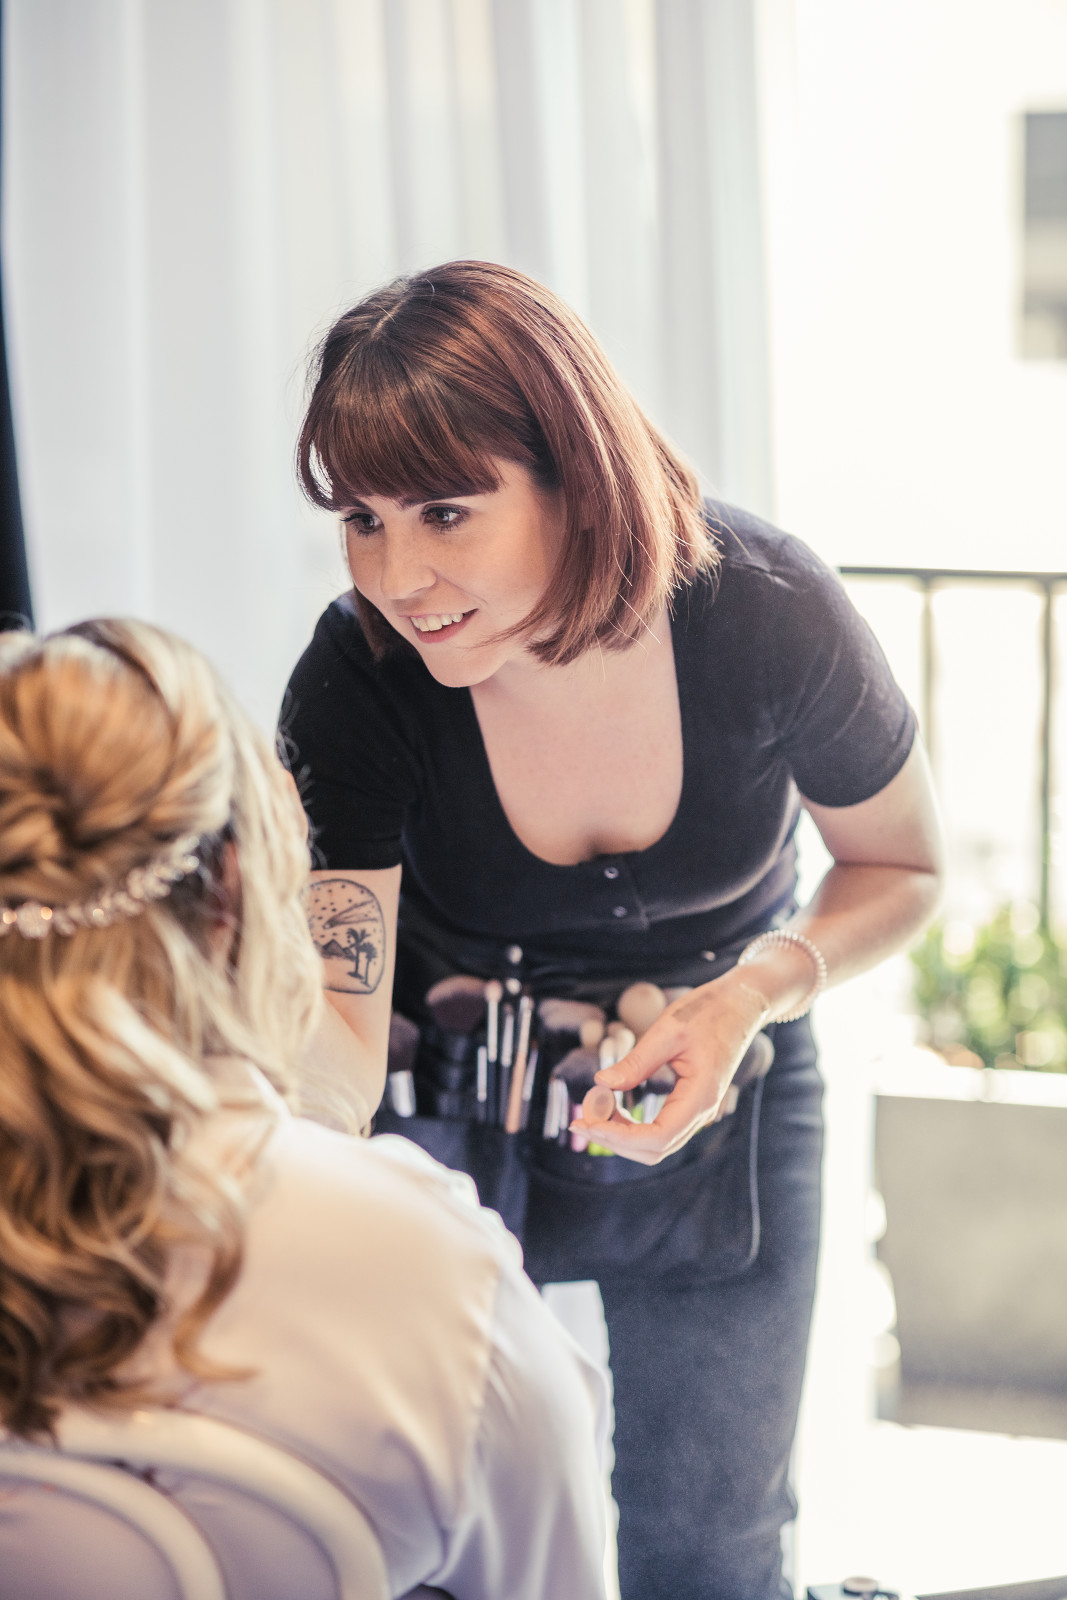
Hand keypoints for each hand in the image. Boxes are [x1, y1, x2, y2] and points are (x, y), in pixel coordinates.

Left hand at [569, 970, 771, 1164]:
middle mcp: (702, 1111)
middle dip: (613, 1140)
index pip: (658, 1137)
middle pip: (654, 1149)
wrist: (740, 1005)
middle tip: (579, 1119)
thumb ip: (637, 1060)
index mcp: (701, 1096)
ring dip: (621, 1135)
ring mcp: (697, 1111)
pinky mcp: (689, 1104)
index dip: (619, 1138)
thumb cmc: (708, 1012)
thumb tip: (601, 1083)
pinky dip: (631, 1126)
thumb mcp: (668, 1030)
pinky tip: (611, 1107)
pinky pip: (659, 1129)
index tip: (586, 1122)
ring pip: (656, 1144)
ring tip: (592, 1110)